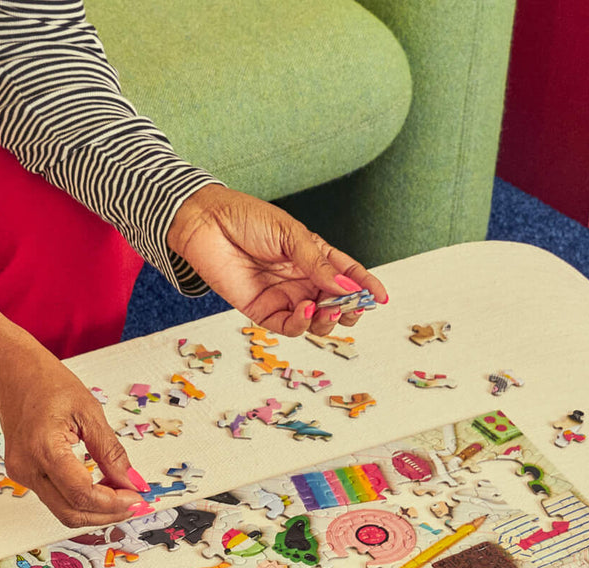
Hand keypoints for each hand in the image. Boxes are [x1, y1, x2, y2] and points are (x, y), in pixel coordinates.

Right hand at [0, 339, 150, 528]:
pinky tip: (100, 488)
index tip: (136, 497)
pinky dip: (81, 500)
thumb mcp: (90, 411)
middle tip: (133, 503)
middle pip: (71, 513)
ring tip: (120, 495)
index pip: (81, 494)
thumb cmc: (46, 383)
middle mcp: (27, 467)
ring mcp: (21, 474)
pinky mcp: (23, 475)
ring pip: (64, 511)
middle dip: (107, 514)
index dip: (113, 502)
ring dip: (95, 510)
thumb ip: (111, 451)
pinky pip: (56, 499)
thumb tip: (130, 481)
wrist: (14, 373)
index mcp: (42, 448)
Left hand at [167, 185, 387, 336]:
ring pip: (315, 321)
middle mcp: (302, 280)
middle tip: (351, 306)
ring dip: (327, 320)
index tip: (380, 297)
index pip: (347, 275)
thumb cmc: (247, 219)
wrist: (207, 224)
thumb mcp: (291, 235)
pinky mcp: (263, 312)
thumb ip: (317, 263)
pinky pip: (289, 327)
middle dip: (348, 309)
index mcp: (314, 256)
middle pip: (335, 304)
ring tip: (327, 308)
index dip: (365, 286)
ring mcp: (284, 297)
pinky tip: (304, 310)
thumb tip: (345, 287)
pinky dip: (302, 324)